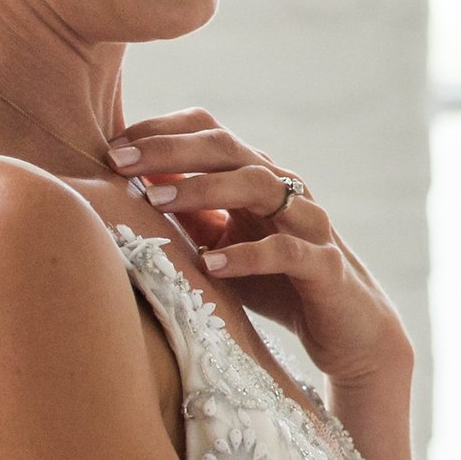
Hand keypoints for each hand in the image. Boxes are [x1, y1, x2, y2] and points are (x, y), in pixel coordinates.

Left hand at [112, 109, 409, 385]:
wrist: (347, 328)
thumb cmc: (277, 283)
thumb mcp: (223, 242)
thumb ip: (189, 214)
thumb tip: (128, 185)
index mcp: (258, 177)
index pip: (210, 132)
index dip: (162, 131)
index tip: (112, 146)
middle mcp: (286, 189)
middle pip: (228, 148)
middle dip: (170, 150)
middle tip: (119, 160)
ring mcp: (308, 224)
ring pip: (258, 186)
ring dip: (203, 189)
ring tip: (156, 200)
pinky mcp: (325, 265)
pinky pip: (288, 251)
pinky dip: (248, 255)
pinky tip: (211, 264)